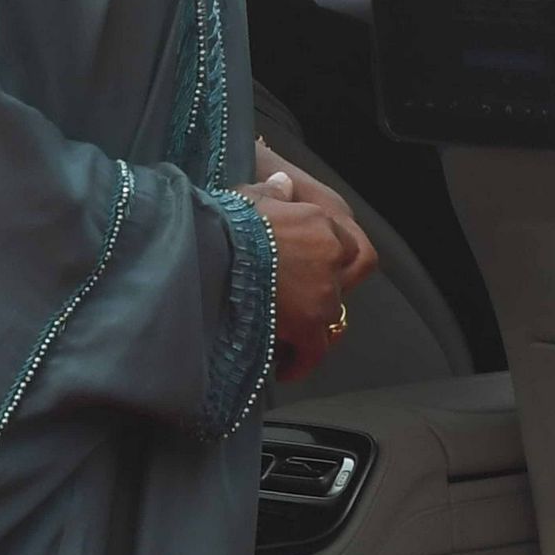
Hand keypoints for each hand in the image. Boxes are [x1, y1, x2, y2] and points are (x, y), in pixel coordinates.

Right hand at [239, 161, 374, 377]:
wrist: (207, 250)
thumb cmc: (220, 223)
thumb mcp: (246, 197)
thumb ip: (272, 194)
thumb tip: (284, 185)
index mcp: (318, 220)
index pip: (346, 246)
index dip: (330, 263)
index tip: (309, 274)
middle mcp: (330, 253)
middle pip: (343, 282)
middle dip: (324, 295)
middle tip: (298, 307)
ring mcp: (324, 289)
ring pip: (329, 316)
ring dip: (310, 327)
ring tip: (284, 339)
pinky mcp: (310, 322)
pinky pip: (315, 349)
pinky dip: (301, 361)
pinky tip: (285, 369)